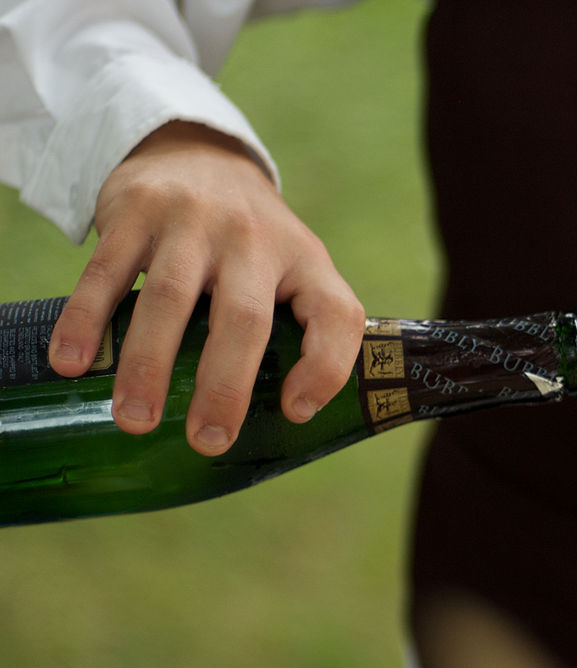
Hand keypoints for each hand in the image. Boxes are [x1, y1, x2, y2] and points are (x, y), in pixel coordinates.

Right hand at [48, 121, 364, 454]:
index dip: (325, 368)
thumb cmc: (254, 242)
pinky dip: (87, 320)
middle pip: (244, 319)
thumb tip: (288, 417)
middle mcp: (255, 240)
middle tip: (206, 440)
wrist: (199, 153)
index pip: (336, 314)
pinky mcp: (137, 211)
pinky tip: (74, 362)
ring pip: (170, 299)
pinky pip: (107, 272)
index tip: (295, 411)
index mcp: (306, 261)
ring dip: (149, 365)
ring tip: (135, 420)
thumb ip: (304, 328)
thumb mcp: (296, 269)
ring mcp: (195, 221)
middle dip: (224, 387)